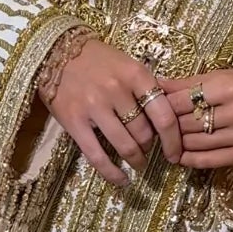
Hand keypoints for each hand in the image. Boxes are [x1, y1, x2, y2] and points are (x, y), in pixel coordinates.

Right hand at [44, 37, 182, 184]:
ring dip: (136, 159)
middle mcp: (117, 91)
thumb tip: (168, 119)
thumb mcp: (128, 65)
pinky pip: (97, 155)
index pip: (164, 116)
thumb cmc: (98, 59)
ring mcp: (94, 107)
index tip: (175, 154)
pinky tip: (121, 180)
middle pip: (144, 133)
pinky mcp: (74, 122)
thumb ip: (147, 89)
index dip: (173, 140)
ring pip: (125, 146)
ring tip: (137, 162)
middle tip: (147, 149)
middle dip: (150, 147)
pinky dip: (112, 172)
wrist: (57, 51)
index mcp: (136, 75)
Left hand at [158, 67, 232, 169]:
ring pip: (193, 142)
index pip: (181, 99)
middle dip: (165, 124)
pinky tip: (180, 155)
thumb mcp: (229, 75)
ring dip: (175, 142)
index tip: (150, 105)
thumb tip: (157, 85)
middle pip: (185, 122)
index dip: (161, 104)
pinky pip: (209, 160)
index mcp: (229, 86)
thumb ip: (193, 82)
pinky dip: (190, 159)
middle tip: (153, 124)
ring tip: (165, 138)